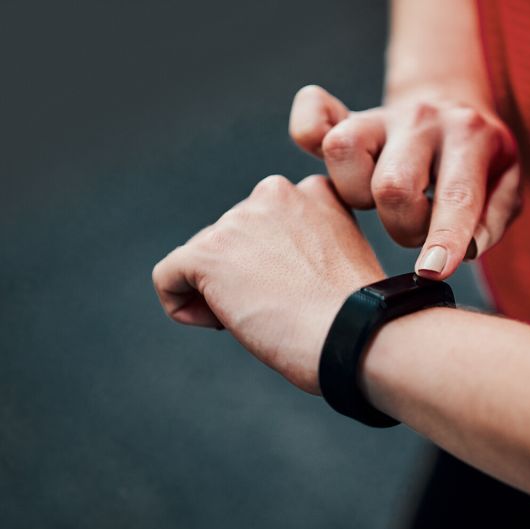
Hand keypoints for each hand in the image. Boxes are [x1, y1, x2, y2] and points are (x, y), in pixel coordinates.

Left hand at [152, 175, 385, 393]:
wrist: (357, 335)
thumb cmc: (359, 315)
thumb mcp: (342, 256)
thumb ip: (307, 241)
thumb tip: (269, 264)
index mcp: (313, 191)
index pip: (267, 221)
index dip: (274, 261)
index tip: (299, 289)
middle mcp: (273, 193)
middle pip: (231, 238)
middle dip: (243, 275)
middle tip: (280, 309)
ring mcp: (238, 221)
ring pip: (201, 258)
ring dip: (218, 293)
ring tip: (262, 318)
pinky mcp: (208, 253)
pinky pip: (168, 276)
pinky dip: (183, 305)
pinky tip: (222, 323)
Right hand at [288, 85, 520, 279]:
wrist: (454, 107)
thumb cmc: (480, 162)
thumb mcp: (506, 186)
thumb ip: (490, 220)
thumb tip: (465, 250)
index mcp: (469, 136)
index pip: (456, 195)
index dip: (443, 237)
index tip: (431, 271)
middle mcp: (422, 119)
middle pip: (392, 184)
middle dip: (402, 225)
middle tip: (415, 227)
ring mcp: (379, 116)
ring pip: (343, 151)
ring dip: (355, 194)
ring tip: (377, 201)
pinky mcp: (345, 118)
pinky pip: (310, 121)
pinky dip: (308, 135)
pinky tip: (328, 163)